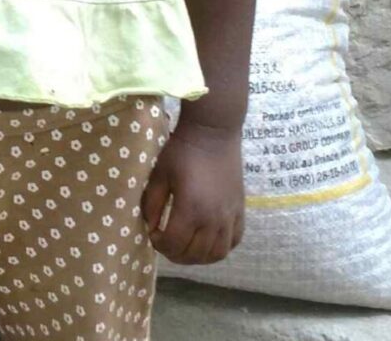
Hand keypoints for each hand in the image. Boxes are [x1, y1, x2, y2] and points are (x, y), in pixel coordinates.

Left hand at [141, 119, 244, 264]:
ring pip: (217, 254)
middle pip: (195, 254)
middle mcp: (213, 220)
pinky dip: (221, 249)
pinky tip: (208, 242)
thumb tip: (150, 226)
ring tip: (186, 248)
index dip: (159, 244)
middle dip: (176, 254)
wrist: (213, 133)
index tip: (153, 234)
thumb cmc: (182, 151)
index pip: (173, 244)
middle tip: (166, 244)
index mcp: (191, 210)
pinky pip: (234, 241)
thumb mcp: (159, 175)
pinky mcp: (240, 210)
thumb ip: (152, 204)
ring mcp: (230, 217)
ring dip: (199, 257)